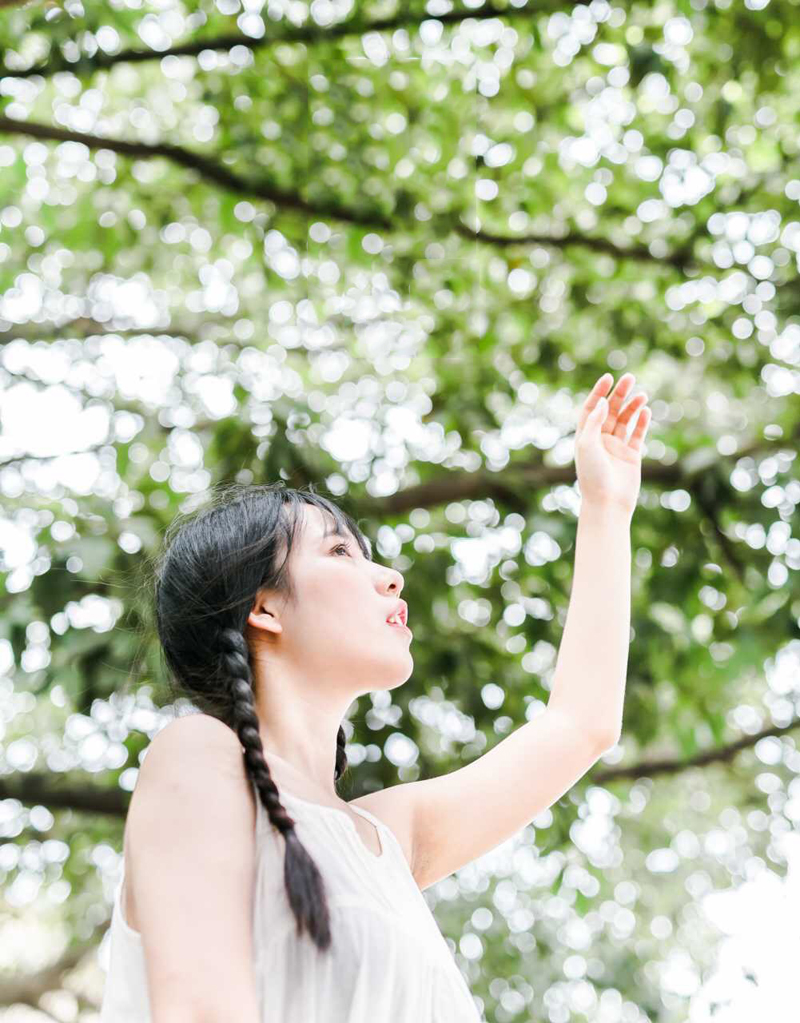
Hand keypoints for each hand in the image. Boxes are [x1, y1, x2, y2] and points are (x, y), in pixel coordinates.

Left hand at [574, 372, 650, 514]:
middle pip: (610, 411)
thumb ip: (594, 423)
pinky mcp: (631, 455)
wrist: (607, 502)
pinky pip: (637, 434)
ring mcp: (616, 447)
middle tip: (630, 378)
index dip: (599, 393)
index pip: (591, 408)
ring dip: (632, 406)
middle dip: (619, 394)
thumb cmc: (592, 475)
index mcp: (585, 436)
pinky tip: (646, 410)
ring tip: (642, 395)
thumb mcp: (587, 445)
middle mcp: (600, 440)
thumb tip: (602, 403)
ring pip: (625, 420)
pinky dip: (642, 422)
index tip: (608, 378)